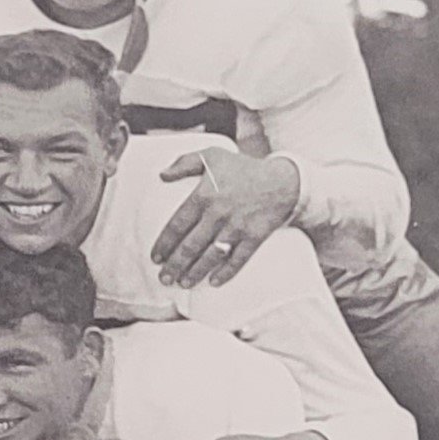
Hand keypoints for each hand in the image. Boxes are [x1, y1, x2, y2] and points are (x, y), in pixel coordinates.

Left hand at [151, 148, 299, 288]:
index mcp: (204, 195)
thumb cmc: (244, 168)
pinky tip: (213, 282)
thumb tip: (161, 175)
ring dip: (195, 272)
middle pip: (190, 246)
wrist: (283, 180)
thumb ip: (184, 162)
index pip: (177, 225)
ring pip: (211, 256)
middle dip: (174, 265)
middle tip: (164, 278)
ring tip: (183, 283)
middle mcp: (218, 214)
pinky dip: (225, 273)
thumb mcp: (212, 156)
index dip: (164, 244)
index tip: (155, 257)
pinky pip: (238, 260)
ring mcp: (237, 227)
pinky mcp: (254, 237)